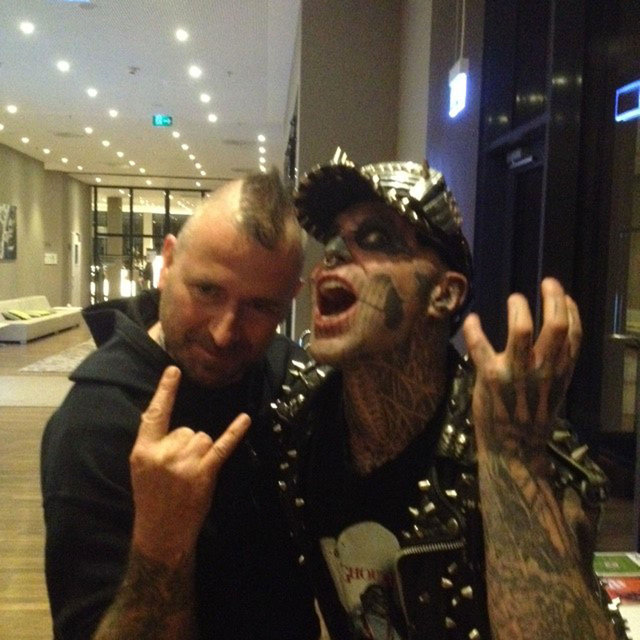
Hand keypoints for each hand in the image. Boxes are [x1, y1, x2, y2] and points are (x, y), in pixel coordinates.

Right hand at [129, 366, 250, 566]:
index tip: (173, 370)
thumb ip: (153, 444)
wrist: (161, 533)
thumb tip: (170, 422)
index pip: (155, 414)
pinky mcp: (205, 472)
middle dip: (187, 445)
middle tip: (179, 471)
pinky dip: (235, 432)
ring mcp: (186, 463)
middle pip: (188, 429)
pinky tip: (245, 419)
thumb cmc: (152, 498)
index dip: (165, 391)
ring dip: (201, 452)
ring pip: (203, 437)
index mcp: (143, 450)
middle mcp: (165, 453)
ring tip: (190, 475)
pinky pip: (223, 446)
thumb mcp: (141, 468)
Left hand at [462, 277, 581, 457]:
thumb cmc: (532, 416)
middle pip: (555, 324)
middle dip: (553, 297)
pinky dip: (474, 329)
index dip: (570, 308)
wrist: (513, 449)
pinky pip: (480, 345)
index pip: (574, 333)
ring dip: (518, 308)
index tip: (562, 293)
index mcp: (561, 371)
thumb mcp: (555, 390)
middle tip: (546, 282)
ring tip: (515, 299)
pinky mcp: (490, 377)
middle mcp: (543, 369)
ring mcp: (517, 372)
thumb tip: (558, 333)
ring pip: (522, 328)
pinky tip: (472, 320)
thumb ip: (557, 363)